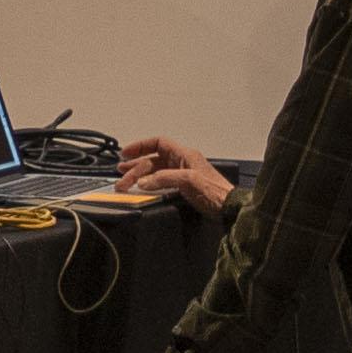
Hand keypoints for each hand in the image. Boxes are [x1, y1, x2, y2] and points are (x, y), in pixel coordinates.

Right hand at [116, 134, 230, 215]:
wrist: (229, 209)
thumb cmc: (215, 192)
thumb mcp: (188, 181)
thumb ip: (163, 178)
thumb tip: (143, 182)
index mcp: (185, 155)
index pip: (158, 143)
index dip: (141, 146)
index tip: (126, 153)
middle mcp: (182, 163)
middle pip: (152, 160)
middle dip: (135, 167)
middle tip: (122, 178)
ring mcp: (182, 175)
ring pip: (154, 172)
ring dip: (139, 176)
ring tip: (125, 182)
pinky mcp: (182, 188)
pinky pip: (160, 182)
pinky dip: (148, 185)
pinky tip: (141, 188)